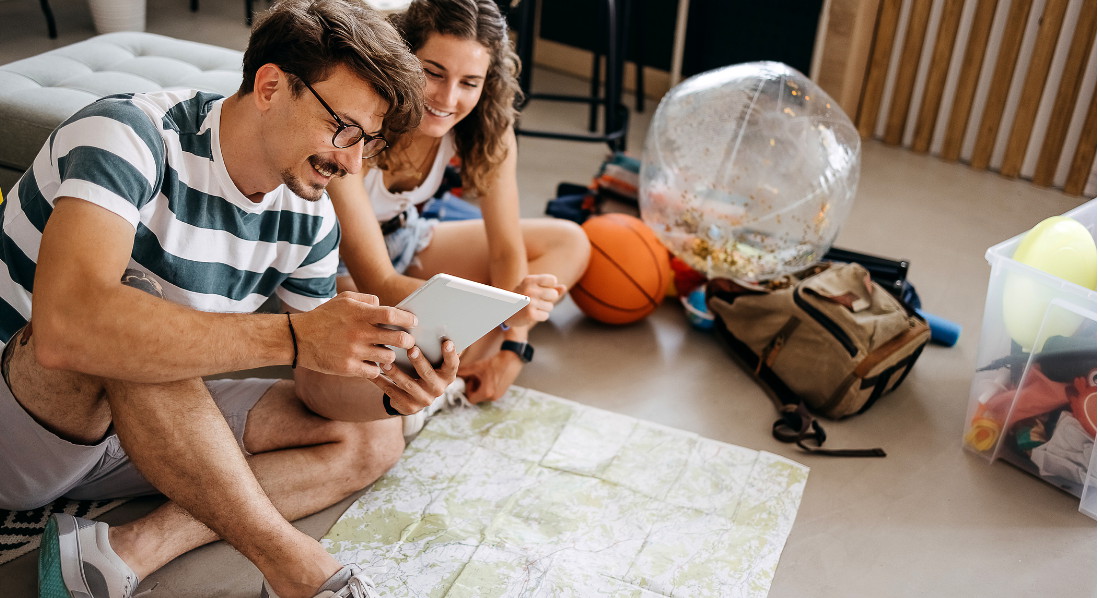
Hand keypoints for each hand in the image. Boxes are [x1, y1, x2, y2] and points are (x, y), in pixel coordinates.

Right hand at [292, 292, 416, 376]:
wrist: (298, 339)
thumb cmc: (324, 317)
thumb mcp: (343, 300)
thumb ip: (367, 300)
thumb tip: (384, 305)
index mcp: (360, 314)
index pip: (392, 315)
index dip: (407, 319)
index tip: (413, 322)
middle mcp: (359, 332)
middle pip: (398, 339)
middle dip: (408, 341)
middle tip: (408, 341)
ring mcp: (354, 352)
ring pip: (388, 357)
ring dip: (390, 356)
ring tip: (385, 353)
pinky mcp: (348, 368)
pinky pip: (374, 372)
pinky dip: (376, 369)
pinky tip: (372, 364)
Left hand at [372, 339, 459, 414]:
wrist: (413, 398)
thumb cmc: (423, 371)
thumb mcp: (432, 363)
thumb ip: (432, 350)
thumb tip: (433, 327)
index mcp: (447, 375)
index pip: (452, 365)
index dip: (450, 354)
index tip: (447, 342)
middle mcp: (438, 388)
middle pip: (428, 374)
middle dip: (419, 361)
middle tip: (411, 349)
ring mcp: (424, 399)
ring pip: (409, 385)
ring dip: (396, 373)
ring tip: (385, 363)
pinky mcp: (409, 406)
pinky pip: (393, 393)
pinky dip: (382, 382)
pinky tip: (374, 374)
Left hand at [458, 349, 523, 403]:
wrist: (512, 358)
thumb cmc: (495, 363)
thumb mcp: (477, 366)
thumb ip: (465, 371)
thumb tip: (456, 373)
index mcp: (486, 393)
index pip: (471, 399)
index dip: (468, 389)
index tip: (470, 379)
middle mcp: (493, 396)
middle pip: (477, 397)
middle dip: (474, 387)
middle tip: (476, 376)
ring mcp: (499, 395)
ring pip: (484, 395)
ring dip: (480, 386)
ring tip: (483, 375)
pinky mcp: (502, 391)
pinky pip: (491, 392)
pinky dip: (487, 386)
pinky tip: (489, 376)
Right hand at [506, 274, 565, 328]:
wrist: (504, 312)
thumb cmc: (522, 298)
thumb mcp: (532, 288)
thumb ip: (549, 287)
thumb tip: (564, 288)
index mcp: (529, 280)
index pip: (553, 280)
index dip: (550, 287)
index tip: (540, 290)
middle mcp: (529, 289)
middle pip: (554, 294)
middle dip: (548, 300)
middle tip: (535, 301)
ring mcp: (529, 302)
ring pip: (550, 307)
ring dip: (543, 309)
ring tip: (531, 307)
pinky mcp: (530, 314)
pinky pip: (546, 316)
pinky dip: (540, 316)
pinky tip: (530, 314)